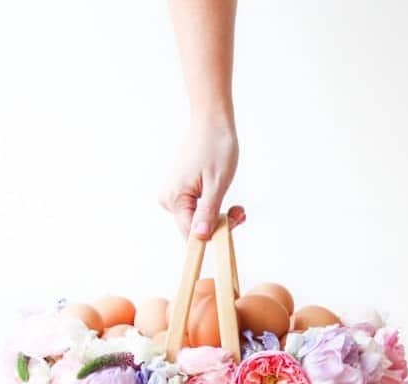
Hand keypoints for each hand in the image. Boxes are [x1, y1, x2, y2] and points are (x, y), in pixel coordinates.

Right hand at [160, 118, 244, 238]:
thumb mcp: (217, 184)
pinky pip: (196, 210)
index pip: (191, 235)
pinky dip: (213, 208)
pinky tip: (225, 199)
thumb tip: (200, 237)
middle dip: (219, 225)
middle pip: (194, 229)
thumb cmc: (216, 147)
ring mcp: (173, 196)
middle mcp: (168, 200)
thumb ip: (207, 213)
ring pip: (197, 221)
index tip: (234, 221)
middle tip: (239, 211)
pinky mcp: (180, 192)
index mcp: (175, 198)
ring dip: (218, 217)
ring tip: (236, 206)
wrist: (211, 122)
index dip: (214, 234)